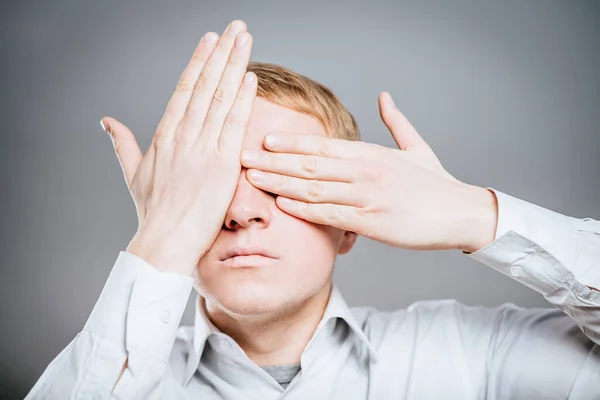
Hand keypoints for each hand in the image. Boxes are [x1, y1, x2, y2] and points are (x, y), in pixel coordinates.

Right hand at [100, 20, 256, 274]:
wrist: (164, 242)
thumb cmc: (152, 213)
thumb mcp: (133, 174)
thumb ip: (122, 144)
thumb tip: (106, 121)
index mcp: (164, 137)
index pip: (184, 89)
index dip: (199, 62)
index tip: (210, 40)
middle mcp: (183, 137)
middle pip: (204, 86)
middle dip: (221, 53)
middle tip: (235, 27)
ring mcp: (202, 149)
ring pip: (219, 99)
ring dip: (234, 66)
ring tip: (245, 39)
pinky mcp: (221, 166)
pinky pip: (233, 126)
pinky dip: (242, 100)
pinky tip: (250, 78)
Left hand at [240, 92, 497, 252]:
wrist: (460, 213)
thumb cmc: (436, 183)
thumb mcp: (416, 147)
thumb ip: (396, 122)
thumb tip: (384, 96)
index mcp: (372, 153)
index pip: (323, 146)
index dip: (291, 143)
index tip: (264, 140)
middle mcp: (365, 171)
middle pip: (310, 165)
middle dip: (273, 161)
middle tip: (243, 157)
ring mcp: (367, 196)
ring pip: (314, 188)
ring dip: (280, 183)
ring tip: (253, 179)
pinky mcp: (371, 222)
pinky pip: (331, 214)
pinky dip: (304, 209)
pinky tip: (282, 204)